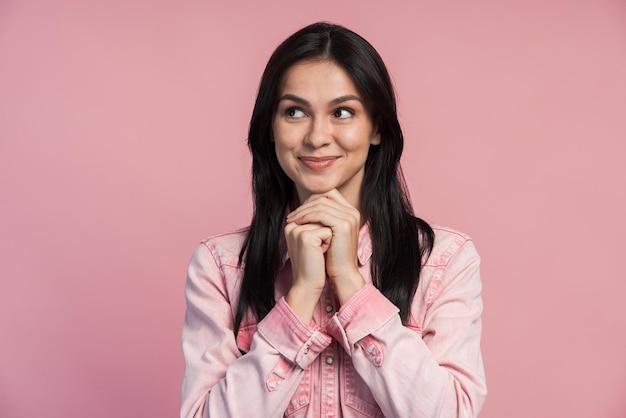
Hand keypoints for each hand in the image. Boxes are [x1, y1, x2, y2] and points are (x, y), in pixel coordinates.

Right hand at [283, 219, 331, 323]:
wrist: (307, 284)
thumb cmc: (313, 264)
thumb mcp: (313, 241)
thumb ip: (315, 225)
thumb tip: (329, 212)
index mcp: (292, 225)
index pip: (317, 215)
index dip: (322, 232)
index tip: (314, 248)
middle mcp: (292, 226)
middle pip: (321, 218)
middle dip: (325, 234)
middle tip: (316, 251)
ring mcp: (298, 230)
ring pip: (325, 223)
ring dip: (328, 238)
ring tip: (317, 252)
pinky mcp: (306, 236)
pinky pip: (328, 232)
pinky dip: (329, 243)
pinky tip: (319, 254)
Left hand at [286, 189, 364, 305]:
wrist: (343, 273)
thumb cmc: (333, 256)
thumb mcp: (328, 233)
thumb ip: (322, 219)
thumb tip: (304, 207)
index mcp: (350, 212)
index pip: (328, 194)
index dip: (312, 200)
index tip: (299, 211)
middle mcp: (352, 212)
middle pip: (324, 197)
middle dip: (305, 205)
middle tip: (291, 215)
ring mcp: (349, 217)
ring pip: (320, 204)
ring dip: (303, 211)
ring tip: (291, 220)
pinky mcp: (343, 225)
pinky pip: (320, 214)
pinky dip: (306, 216)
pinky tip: (298, 223)